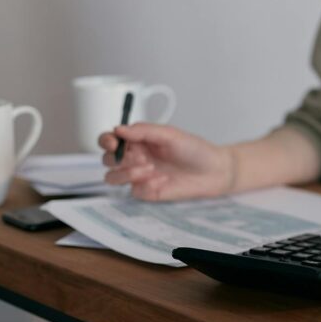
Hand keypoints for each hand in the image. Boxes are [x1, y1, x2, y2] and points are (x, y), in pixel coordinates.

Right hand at [99, 123, 235, 200]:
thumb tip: (118, 129)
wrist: (214, 171)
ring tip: (150, 168)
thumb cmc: (194, 150)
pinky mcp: (148, 192)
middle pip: (106, 159)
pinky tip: (163, 180)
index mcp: (137, 141)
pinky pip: (134, 191)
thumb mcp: (170, 134)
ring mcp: (139, 176)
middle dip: (117, 158)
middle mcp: (134, 158)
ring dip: (126, 173)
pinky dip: (146, 185)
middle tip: (141, 157)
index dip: (106, 141)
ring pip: (112, 177)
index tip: (113, 142)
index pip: (109, 140)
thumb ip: (144, 130)